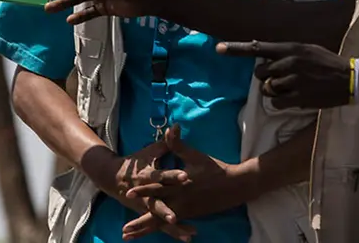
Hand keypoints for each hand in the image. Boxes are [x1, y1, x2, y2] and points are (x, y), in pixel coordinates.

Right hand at [83, 144, 195, 241]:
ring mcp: (145, 206)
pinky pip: (160, 225)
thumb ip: (165, 143)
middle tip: (176, 216)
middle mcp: (145, 193)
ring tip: (188, 233)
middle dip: (166, 210)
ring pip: (159, 218)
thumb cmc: (135, 163)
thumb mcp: (149, 151)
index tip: (185, 176)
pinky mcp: (147, 214)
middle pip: (157, 202)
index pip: (161, 175)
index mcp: (147, 175)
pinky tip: (186, 238)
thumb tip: (176, 127)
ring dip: (173, 227)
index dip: (172, 175)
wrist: (112, 178)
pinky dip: (172, 232)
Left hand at [121, 125, 252, 238]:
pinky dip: (159, 230)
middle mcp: (181, 201)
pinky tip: (149, 234)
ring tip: (128, 236)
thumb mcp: (194, 155)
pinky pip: (172, 225)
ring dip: (145, 229)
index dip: (143, 191)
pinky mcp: (190, 215)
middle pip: (156, 213)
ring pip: (162, 223)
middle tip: (124, 230)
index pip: (158, 188)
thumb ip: (178, 143)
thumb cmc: (214, 168)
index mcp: (180, 185)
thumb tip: (171, 126)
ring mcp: (185, 210)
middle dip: (139, 221)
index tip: (128, 194)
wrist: (234, 185)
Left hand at [217, 41, 349, 108]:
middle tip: (282, 78)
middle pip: (259, 73)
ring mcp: (293, 81)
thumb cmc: (328, 62)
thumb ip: (285, 51)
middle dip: (266, 77)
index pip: (257, 47)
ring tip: (293, 87)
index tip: (218, 48)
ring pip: (267, 89)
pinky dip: (281, 102)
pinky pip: (276, 102)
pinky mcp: (298, 98)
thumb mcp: (307, 49)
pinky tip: (295, 98)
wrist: (350, 78)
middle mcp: (289, 63)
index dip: (236, 49)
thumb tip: (262, 51)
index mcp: (291, 48)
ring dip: (274, 90)